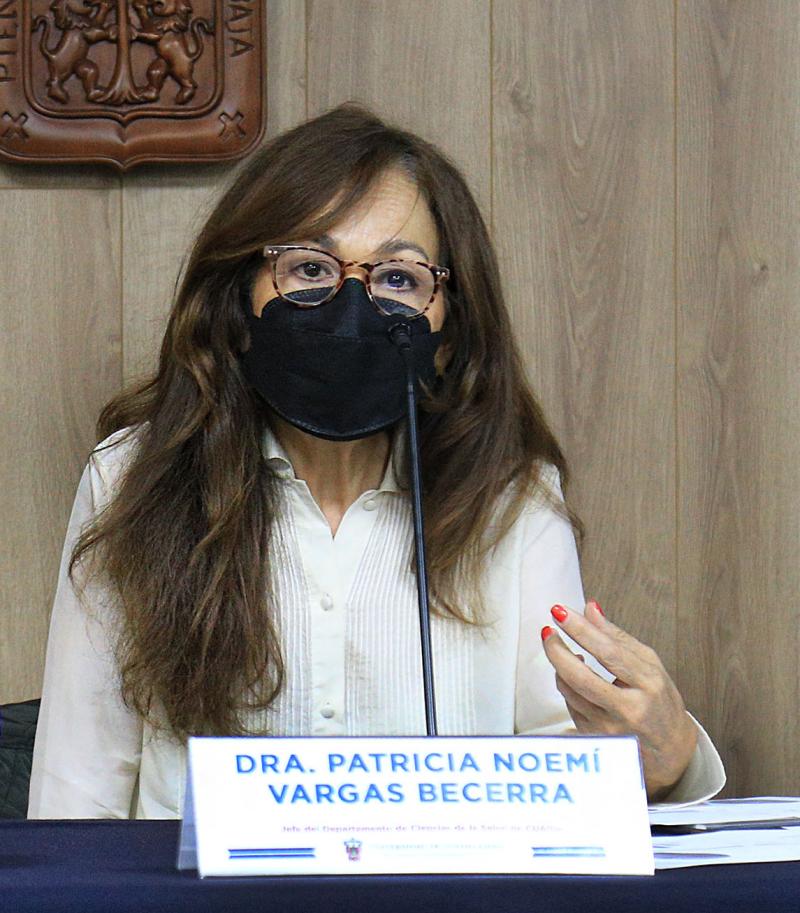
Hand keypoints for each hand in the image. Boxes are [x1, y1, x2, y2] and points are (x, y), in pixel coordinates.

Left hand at [541, 600, 696, 801]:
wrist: (670, 750)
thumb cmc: (660, 702)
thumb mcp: (650, 664)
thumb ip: (617, 636)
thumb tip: (590, 608)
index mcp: (648, 684)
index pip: (608, 652)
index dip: (580, 630)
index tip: (560, 611)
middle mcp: (629, 709)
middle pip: (581, 677)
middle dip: (557, 650)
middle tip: (548, 631)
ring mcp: (611, 727)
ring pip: (570, 691)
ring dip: (559, 667)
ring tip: (563, 651)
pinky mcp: (596, 739)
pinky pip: (569, 706)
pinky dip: (566, 686)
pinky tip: (572, 676)